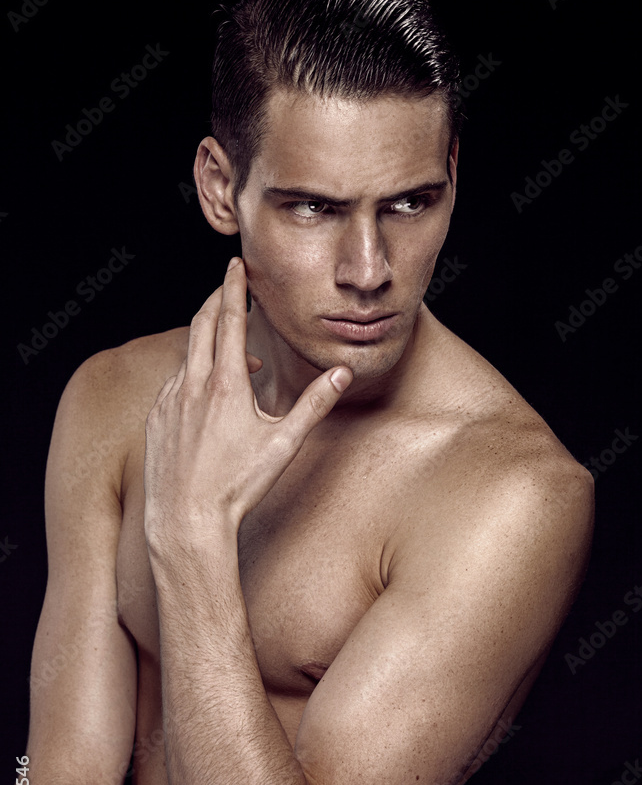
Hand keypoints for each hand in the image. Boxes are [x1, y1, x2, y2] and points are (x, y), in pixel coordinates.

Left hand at [143, 257, 352, 546]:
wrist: (186, 520)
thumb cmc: (238, 486)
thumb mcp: (284, 444)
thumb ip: (314, 404)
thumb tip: (341, 374)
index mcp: (226, 385)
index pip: (230, 320)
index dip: (234, 288)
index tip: (235, 265)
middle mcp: (192, 385)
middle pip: (201, 325)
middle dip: (216, 300)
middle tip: (228, 288)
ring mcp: (169, 401)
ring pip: (187, 356)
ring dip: (209, 347)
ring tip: (236, 363)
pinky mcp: (156, 419)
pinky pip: (174, 383)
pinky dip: (192, 376)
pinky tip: (208, 397)